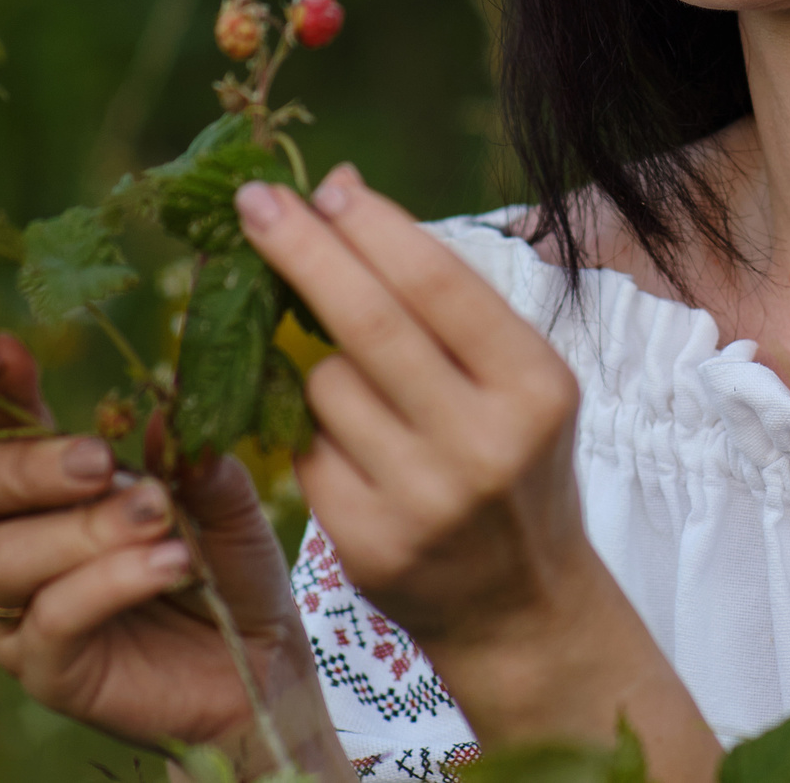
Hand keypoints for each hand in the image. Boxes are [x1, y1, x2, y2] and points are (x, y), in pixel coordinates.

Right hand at [0, 333, 348, 780]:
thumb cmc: (227, 568)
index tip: (5, 348)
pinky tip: (168, 565)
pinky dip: (108, 583)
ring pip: (4, 558)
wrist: (260, 661)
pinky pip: (51, 619)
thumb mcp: (221, 499)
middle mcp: (15, 546)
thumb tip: (162, 415)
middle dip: (24, 467)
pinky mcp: (47, 669)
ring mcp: (20, 612)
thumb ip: (188, 461)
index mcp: (46, 491)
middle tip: (97, 460)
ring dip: (83, 530)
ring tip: (158, 517)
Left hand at [236, 166, 720, 782]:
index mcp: (534, 386)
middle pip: (368, 323)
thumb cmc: (513, 458)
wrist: (522, 602)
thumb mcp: (514, 376)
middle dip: (303, 250)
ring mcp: (422, 500)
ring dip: (321, 365)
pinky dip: (317, 433)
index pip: (437, 284)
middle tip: (255, 200)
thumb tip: (342, 189)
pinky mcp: (367, 544)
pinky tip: (356, 449)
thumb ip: (440, 293)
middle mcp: (483, 444)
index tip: (324, 186)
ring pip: (325, 385)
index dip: (371, 228)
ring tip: (367, 391)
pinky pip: (307, 448)